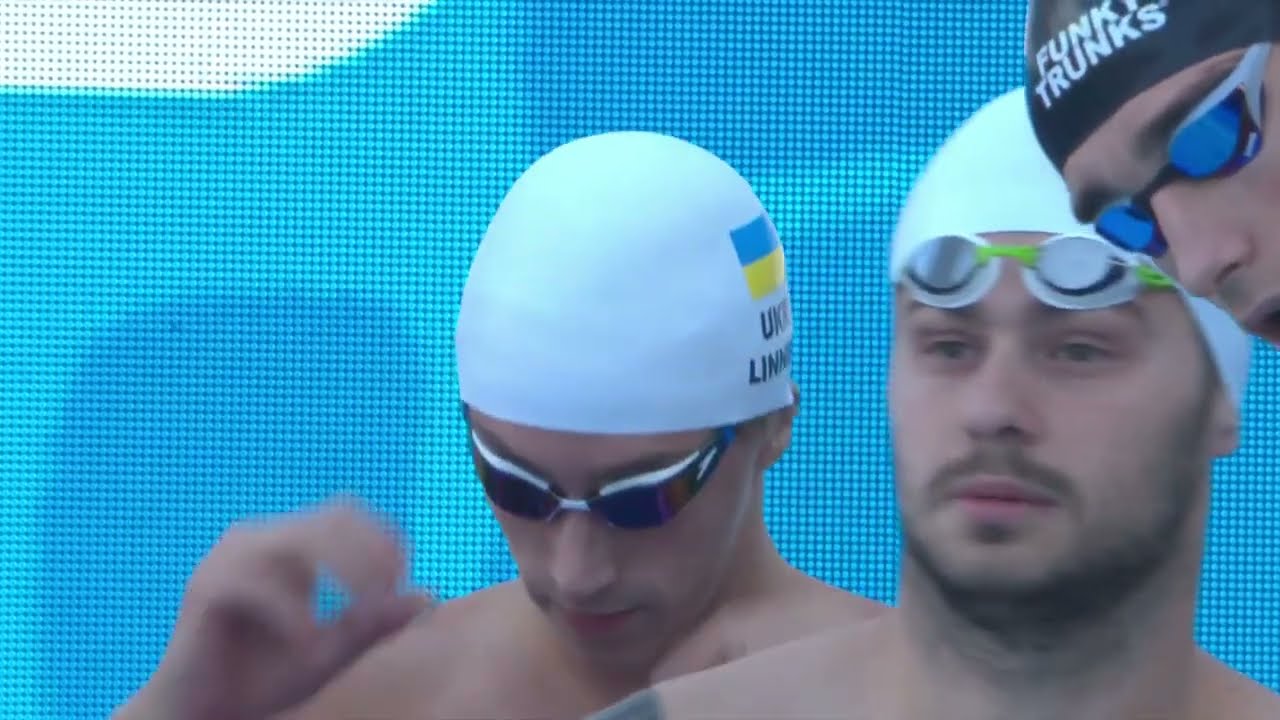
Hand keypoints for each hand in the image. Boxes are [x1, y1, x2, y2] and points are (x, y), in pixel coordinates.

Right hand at [127, 497, 431, 719]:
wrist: (202, 715)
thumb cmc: (265, 682)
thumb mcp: (331, 654)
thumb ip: (373, 625)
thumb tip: (430, 595)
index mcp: (291, 545)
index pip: (348, 512)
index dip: (383, 537)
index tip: (403, 580)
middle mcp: (261, 539)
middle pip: (332, 518)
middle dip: (369, 553)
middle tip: (386, 595)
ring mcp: (230, 558)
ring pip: (299, 540)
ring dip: (339, 574)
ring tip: (359, 612)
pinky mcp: (206, 588)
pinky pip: (257, 584)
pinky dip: (292, 612)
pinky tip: (310, 641)